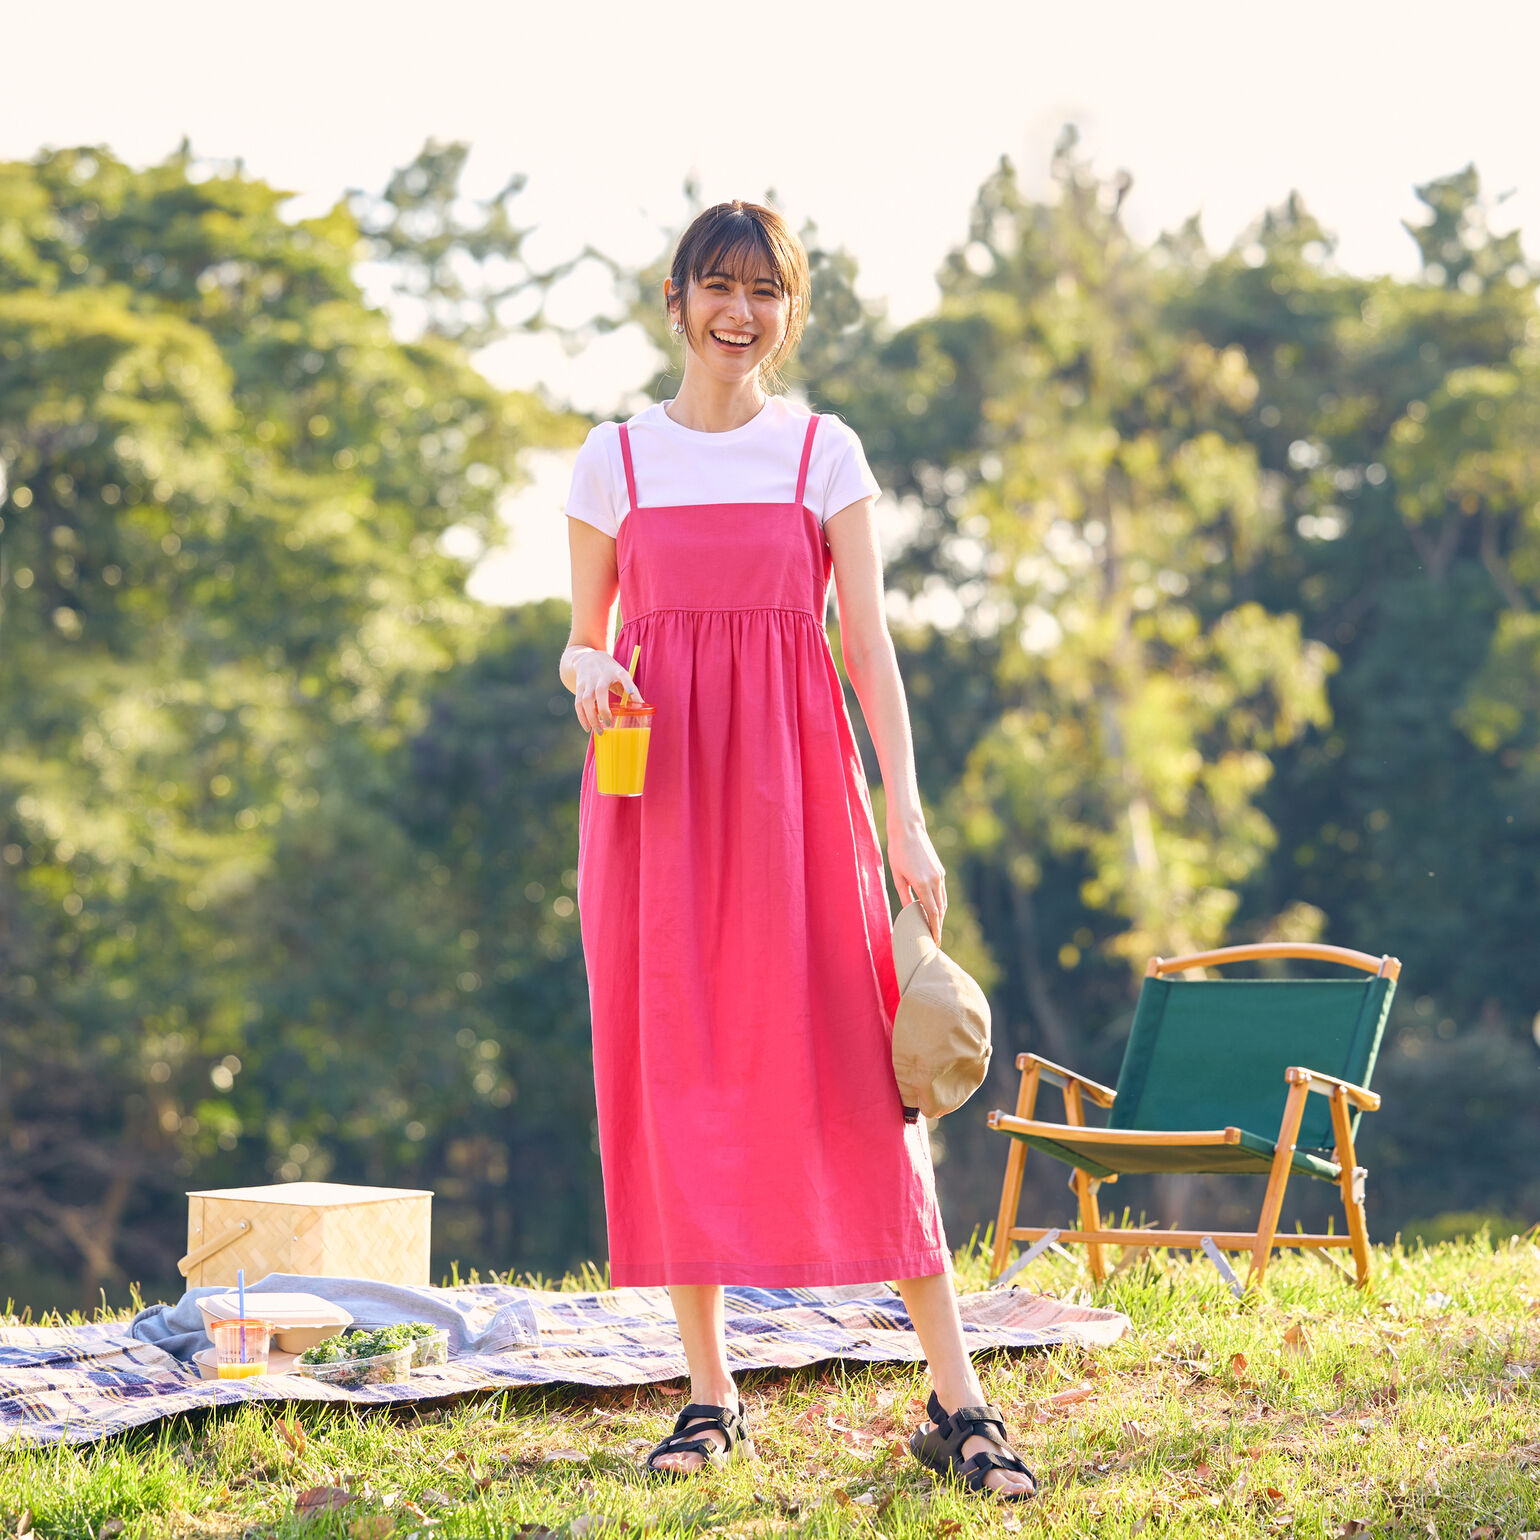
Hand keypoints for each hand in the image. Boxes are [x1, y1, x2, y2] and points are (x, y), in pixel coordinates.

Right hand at [572, 649, 642, 735]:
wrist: (588, 658)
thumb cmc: (610, 672)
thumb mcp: (622, 676)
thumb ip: (632, 693)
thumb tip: (643, 714)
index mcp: (616, 672)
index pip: (623, 676)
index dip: (627, 683)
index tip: (630, 692)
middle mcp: (601, 676)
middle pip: (600, 691)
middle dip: (604, 709)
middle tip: (609, 724)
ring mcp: (588, 681)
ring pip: (586, 700)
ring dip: (591, 717)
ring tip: (599, 731)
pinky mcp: (579, 687)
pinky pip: (578, 704)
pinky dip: (582, 717)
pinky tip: (587, 728)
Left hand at [888, 817, 945, 943]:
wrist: (909, 829)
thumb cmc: (897, 852)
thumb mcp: (897, 876)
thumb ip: (905, 896)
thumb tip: (909, 913)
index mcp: (923, 884)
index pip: (933, 913)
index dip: (934, 929)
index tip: (934, 941)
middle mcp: (935, 881)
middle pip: (940, 910)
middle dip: (938, 926)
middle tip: (934, 939)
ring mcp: (940, 875)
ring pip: (943, 901)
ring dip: (939, 915)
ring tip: (933, 927)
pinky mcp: (940, 870)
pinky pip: (941, 891)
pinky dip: (939, 902)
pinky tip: (932, 908)